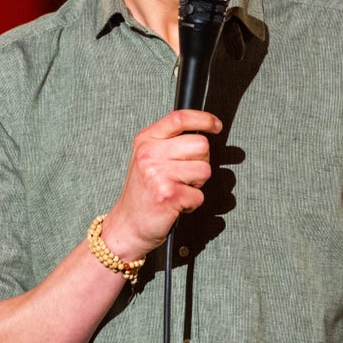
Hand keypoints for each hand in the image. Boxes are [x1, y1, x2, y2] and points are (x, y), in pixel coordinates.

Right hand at [99, 108, 221, 261]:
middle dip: (201, 161)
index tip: (215, 125)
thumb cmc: (142, 192)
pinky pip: (200, 195)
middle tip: (185, 174)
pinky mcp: (168, 195)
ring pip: (204, 170)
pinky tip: (175, 203)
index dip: (204, 119)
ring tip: (178, 189)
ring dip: (197, 184)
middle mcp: (150, 154)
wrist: (127, 224)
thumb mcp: (147, 158)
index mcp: (146, 140)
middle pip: (200, 144)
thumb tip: (203, 131)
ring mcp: (158, 174)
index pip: (180, 118)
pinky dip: (192, 203)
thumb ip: (169, 142)